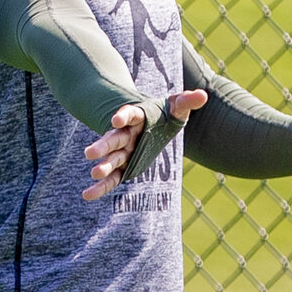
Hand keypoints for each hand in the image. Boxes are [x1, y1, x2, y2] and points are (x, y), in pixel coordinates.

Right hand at [83, 91, 204, 200]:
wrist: (153, 124)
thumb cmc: (164, 115)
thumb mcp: (177, 107)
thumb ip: (187, 102)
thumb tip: (203, 96)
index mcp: (138, 118)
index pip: (129, 114)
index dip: (123, 115)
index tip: (117, 119)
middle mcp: (126, 134)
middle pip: (114, 139)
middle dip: (103, 146)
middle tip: (90, 153)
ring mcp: (123, 151)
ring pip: (112, 158)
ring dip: (103, 165)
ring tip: (94, 173)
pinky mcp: (124, 166)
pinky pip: (112, 178)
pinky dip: (101, 187)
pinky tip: (88, 195)